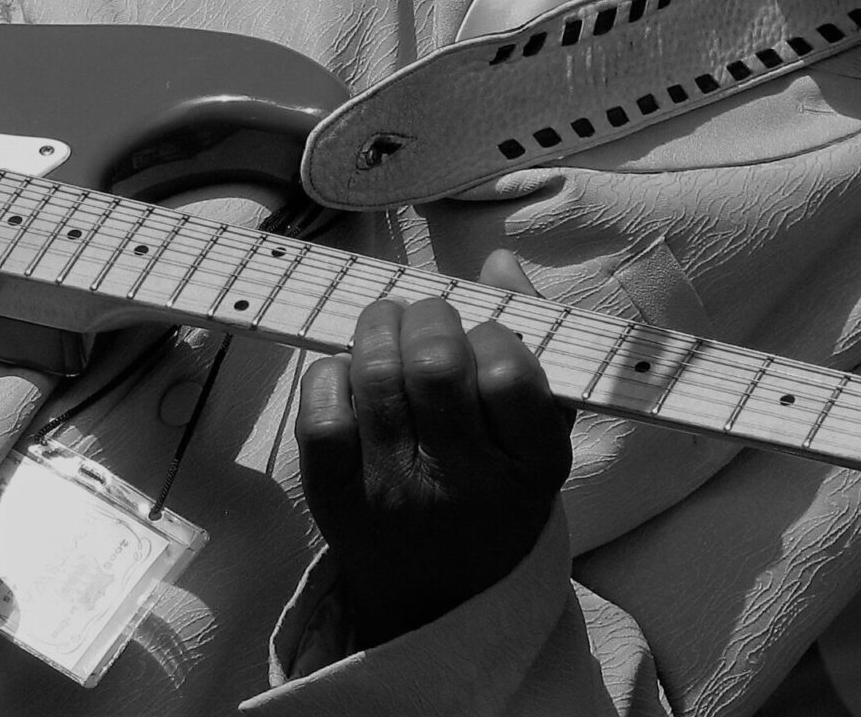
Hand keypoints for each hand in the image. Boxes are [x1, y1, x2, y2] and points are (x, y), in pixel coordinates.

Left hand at [296, 249, 573, 647]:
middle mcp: (463, 486)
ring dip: (379, 327)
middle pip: (435, 366)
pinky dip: (332, 374)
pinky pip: (322, 416)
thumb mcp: (538, 431)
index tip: (485, 335)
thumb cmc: (496, 492)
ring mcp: (393, 495)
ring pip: (374, 378)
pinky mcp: (335, 500)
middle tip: (429, 316)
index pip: (510, 374)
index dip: (492, 333)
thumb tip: (497, 263)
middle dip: (429, 316)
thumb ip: (529, 341)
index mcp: (530, 466)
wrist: (440, 596)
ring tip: (390, 323)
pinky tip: (352, 373)